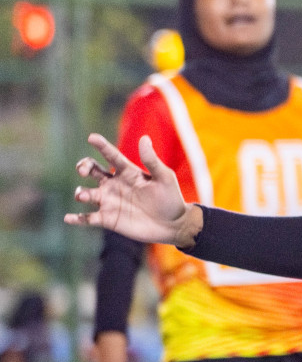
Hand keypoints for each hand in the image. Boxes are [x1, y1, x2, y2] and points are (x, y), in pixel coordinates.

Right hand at [65, 134, 200, 246]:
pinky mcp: (108, 219)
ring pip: (86, 194)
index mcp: (128, 172)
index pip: (111, 155)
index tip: (92, 137)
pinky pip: (87, 218)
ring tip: (84, 195)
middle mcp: (114, 185)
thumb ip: (152, 160)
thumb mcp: (164, 177)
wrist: (173, 224)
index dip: (102, 146)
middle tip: (84, 170)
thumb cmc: (170, 198)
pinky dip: (76, 218)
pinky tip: (68, 218)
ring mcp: (109, 202)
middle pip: (92, 171)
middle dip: (83, 167)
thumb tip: (144, 138)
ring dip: (81, 193)